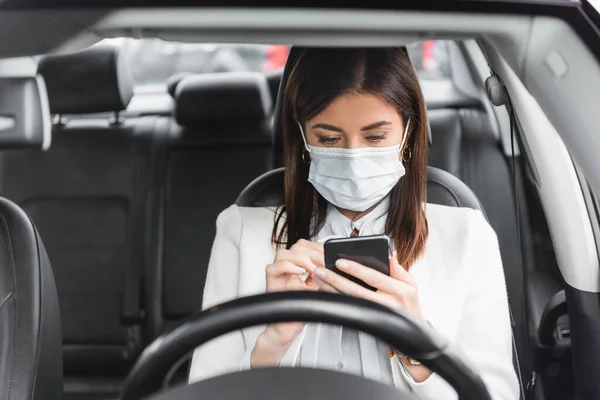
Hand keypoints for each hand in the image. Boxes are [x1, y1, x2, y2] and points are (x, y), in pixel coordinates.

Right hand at [252, 239, 323, 366]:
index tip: (329, 257)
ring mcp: (278, 274)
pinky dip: (288, 267)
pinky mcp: (271, 282)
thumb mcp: (320, 289)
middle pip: (297, 247)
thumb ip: (324, 276)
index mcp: (299, 266)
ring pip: (284, 253)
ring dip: (301, 258)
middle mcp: (287, 268)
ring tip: (312, 269)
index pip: (306, 246)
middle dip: (313, 253)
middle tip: (323, 264)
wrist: (289, 328)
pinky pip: (273, 267)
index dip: (318, 248)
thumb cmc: (302, 310)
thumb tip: (335, 266)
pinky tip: (300, 272)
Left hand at [311, 255, 424, 319]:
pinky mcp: (367, 322)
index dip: (355, 269)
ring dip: (331, 289)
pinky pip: (349, 309)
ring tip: (318, 278)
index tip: (339, 261)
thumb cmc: (409, 303)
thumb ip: (398, 269)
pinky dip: (336, 299)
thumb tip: (387, 255)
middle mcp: (386, 304)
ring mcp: (375, 315)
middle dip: (336, 279)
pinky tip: (325, 290)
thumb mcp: (410, 284)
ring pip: (349, 301)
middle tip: (321, 270)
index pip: (373, 277)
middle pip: (356, 290)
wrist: (412, 331)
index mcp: (397, 290)